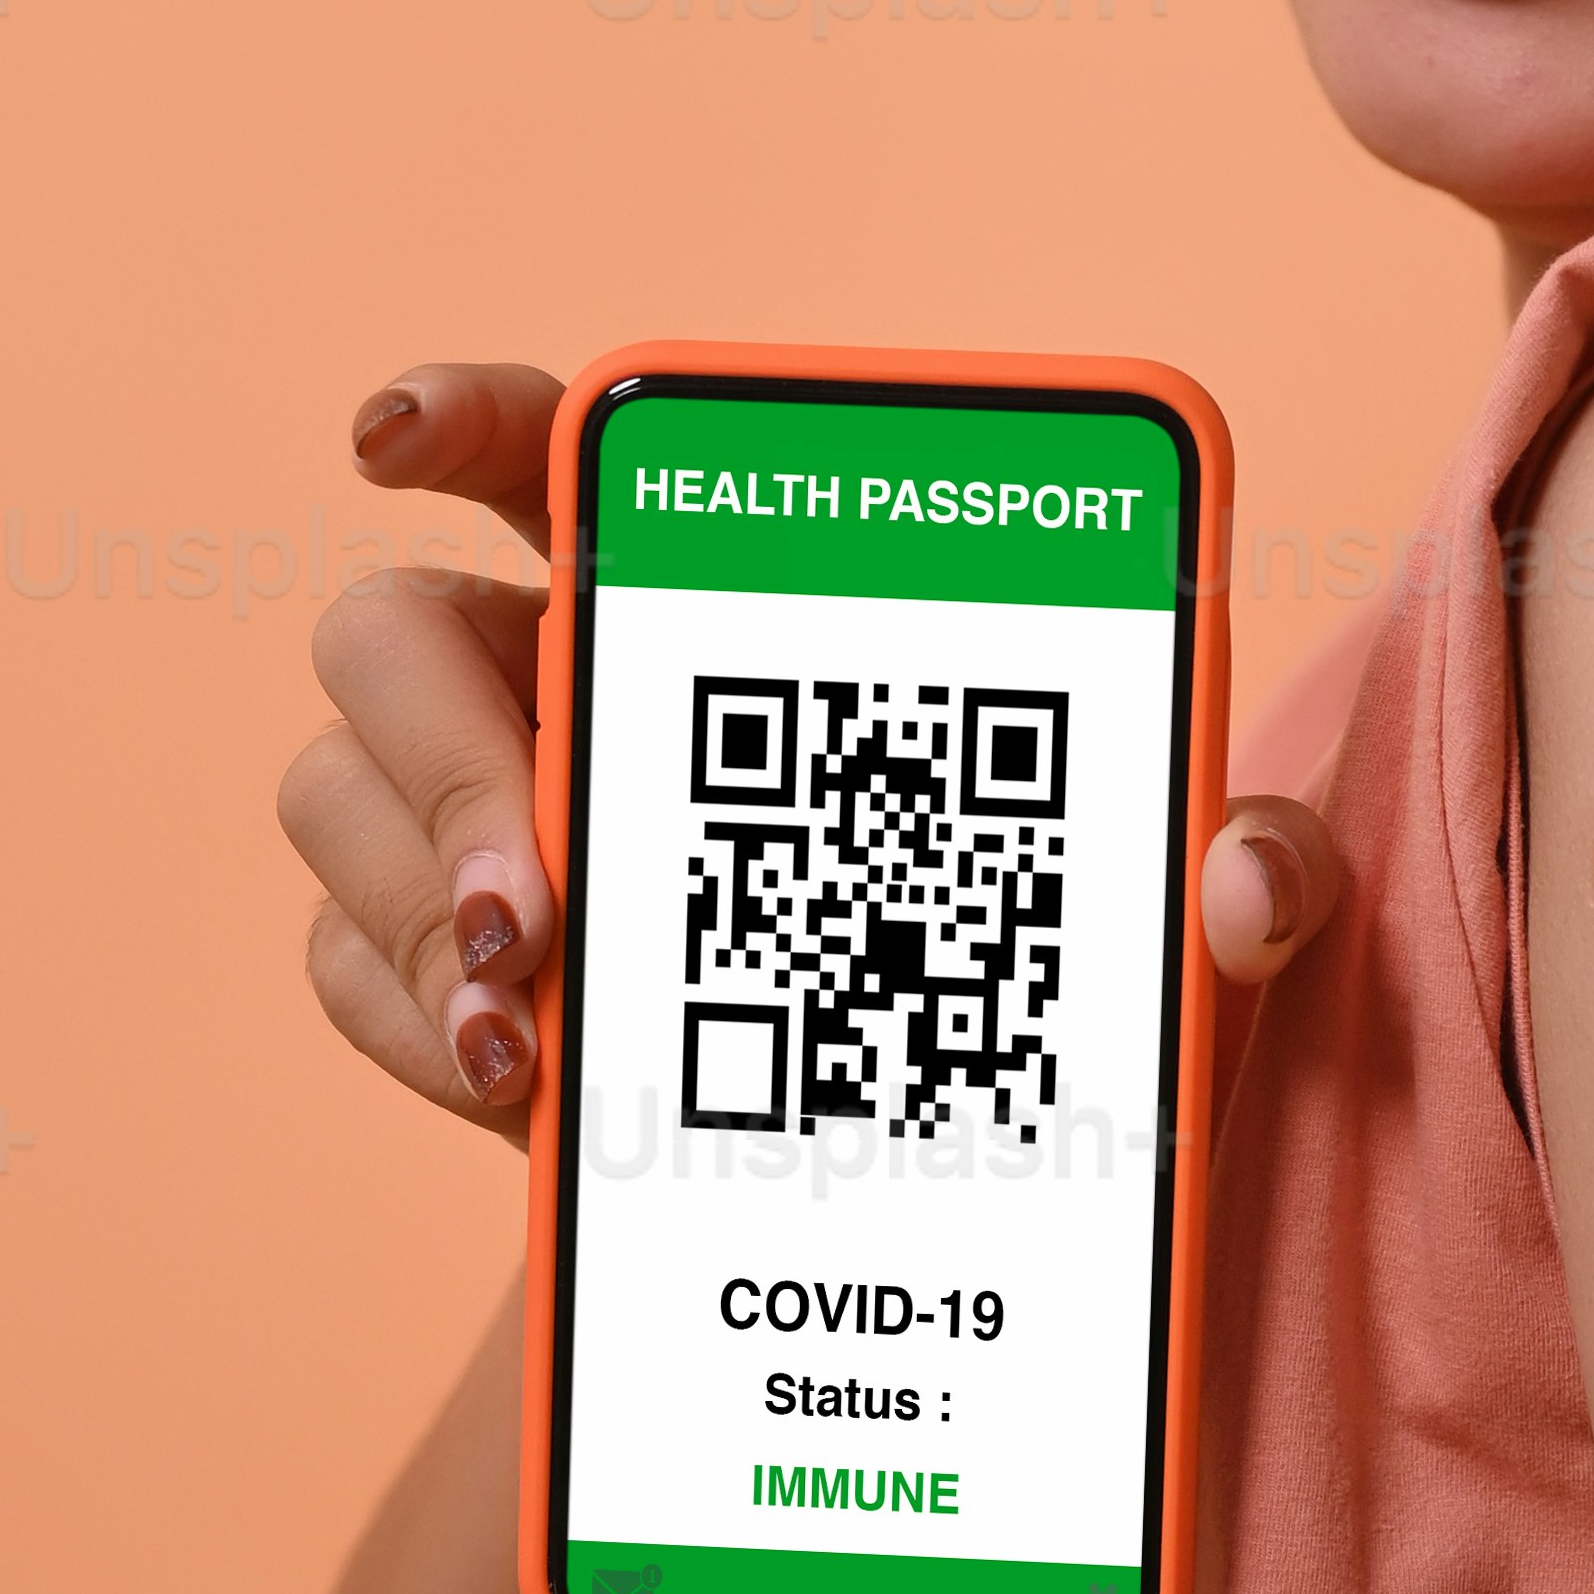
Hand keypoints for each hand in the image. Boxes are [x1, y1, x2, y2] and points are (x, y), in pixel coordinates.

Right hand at [281, 365, 1346, 1137]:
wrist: (952, 1180)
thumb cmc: (1054, 988)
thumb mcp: (1169, 935)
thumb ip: (1239, 878)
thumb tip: (1254, 881)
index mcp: (702, 595)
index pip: (547, 449)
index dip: (457, 413)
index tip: (390, 436)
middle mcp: (552, 676)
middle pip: (388, 634)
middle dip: (439, 762)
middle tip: (543, 913)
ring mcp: (472, 827)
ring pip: (339, 805)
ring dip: (423, 920)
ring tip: (536, 1044)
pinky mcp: (435, 974)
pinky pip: (350, 969)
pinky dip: (420, 1031)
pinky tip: (522, 1096)